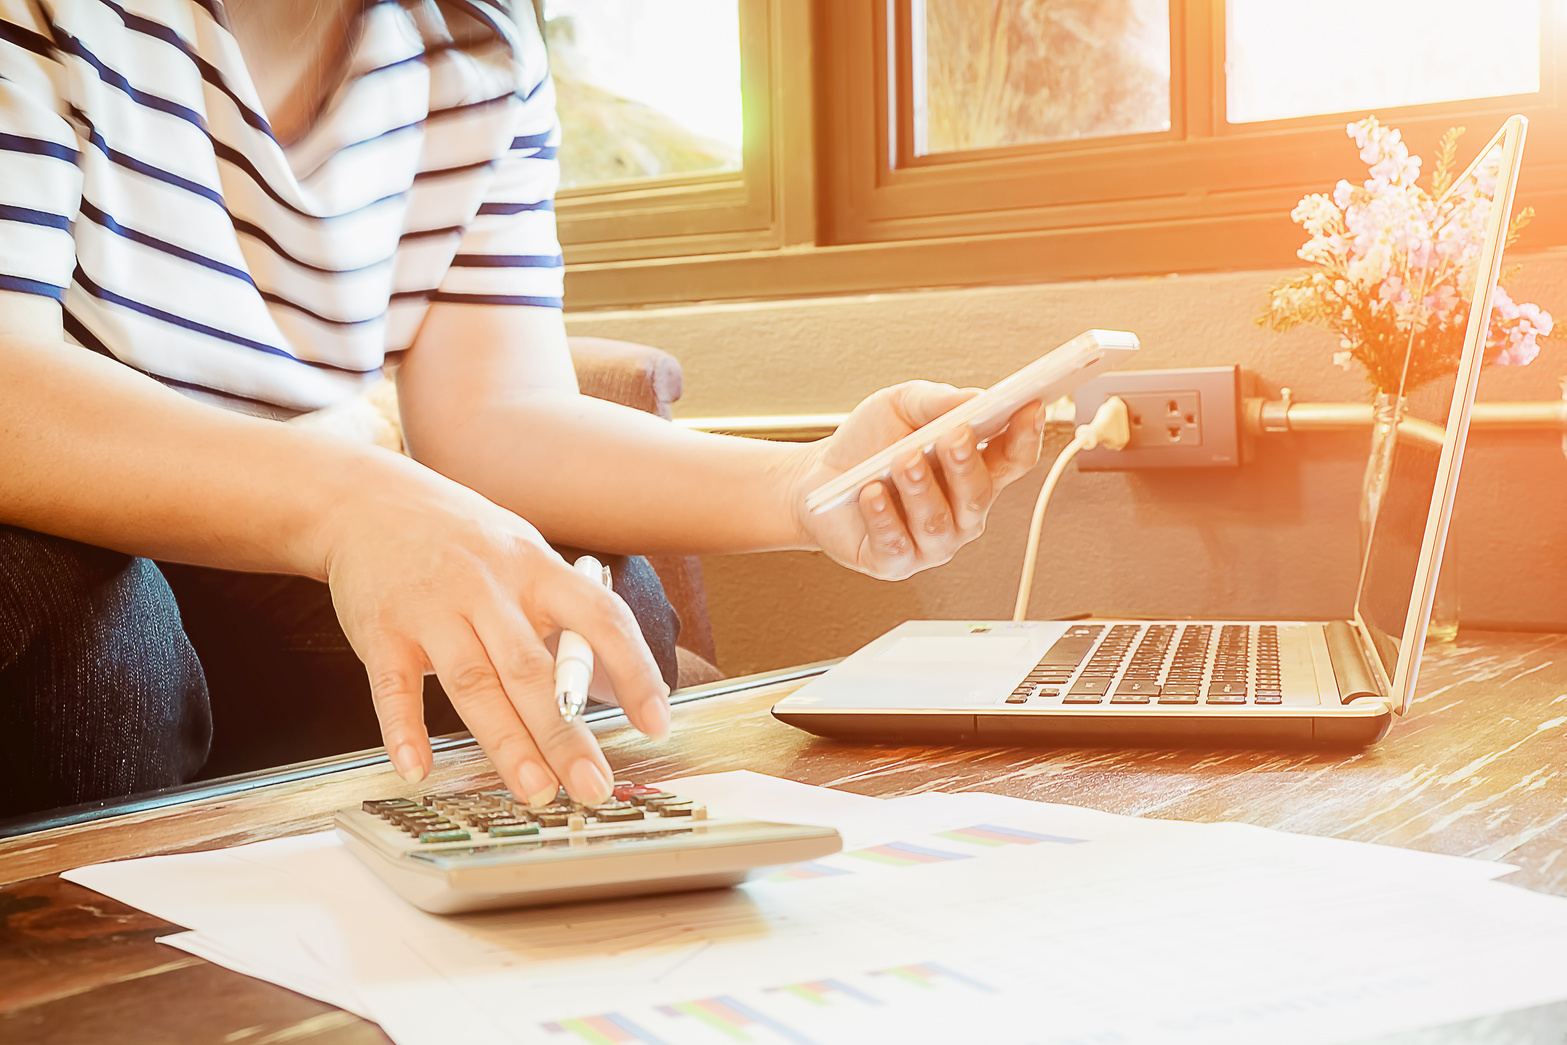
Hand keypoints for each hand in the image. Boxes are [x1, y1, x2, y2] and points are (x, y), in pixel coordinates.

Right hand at [318, 456, 669, 804]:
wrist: (368, 501)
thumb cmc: (463, 540)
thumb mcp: (523, 555)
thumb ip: (562, 614)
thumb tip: (612, 684)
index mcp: (536, 568)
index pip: (600, 617)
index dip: (634, 669)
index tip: (657, 723)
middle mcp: (488, 587)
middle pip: (532, 668)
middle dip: (566, 734)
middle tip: (593, 788)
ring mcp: (432, 608)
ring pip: (473, 681)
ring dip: (505, 742)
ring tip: (535, 791)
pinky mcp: (381, 629)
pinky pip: (394, 686)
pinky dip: (404, 730)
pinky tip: (419, 770)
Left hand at [791, 381, 1045, 579]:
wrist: (817, 477)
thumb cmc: (868, 444)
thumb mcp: (902, 406)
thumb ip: (939, 401)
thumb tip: (976, 397)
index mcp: (973, 472)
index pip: (1013, 460)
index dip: (1026, 436)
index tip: (1028, 408)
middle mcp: (960, 513)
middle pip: (979, 495)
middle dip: (967, 465)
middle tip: (952, 436)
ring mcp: (930, 544)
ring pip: (939, 524)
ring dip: (922, 490)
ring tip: (902, 461)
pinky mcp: (894, 562)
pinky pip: (897, 546)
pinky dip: (884, 518)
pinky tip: (870, 494)